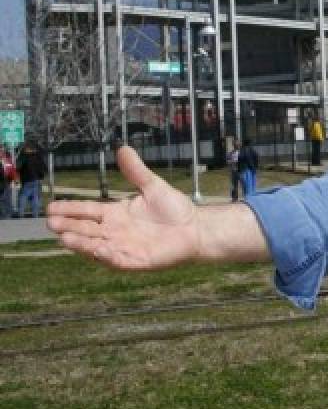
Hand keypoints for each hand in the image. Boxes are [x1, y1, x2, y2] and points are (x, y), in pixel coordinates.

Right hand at [46, 146, 201, 269]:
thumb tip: (122, 148)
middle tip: (51, 222)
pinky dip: (106, 255)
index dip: (70, 209)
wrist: (196, 228)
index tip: (50, 207)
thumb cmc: (175, 209)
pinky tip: (96, 249)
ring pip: (95, 245)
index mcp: (115, 213)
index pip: (87, 211)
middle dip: (68, 226)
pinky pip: (116, 259)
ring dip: (80, 242)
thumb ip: (136, 171)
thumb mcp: (152, 186)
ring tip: (64, 237)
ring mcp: (123, 246)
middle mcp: (115, 231)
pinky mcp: (135, 260)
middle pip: (86, 229)